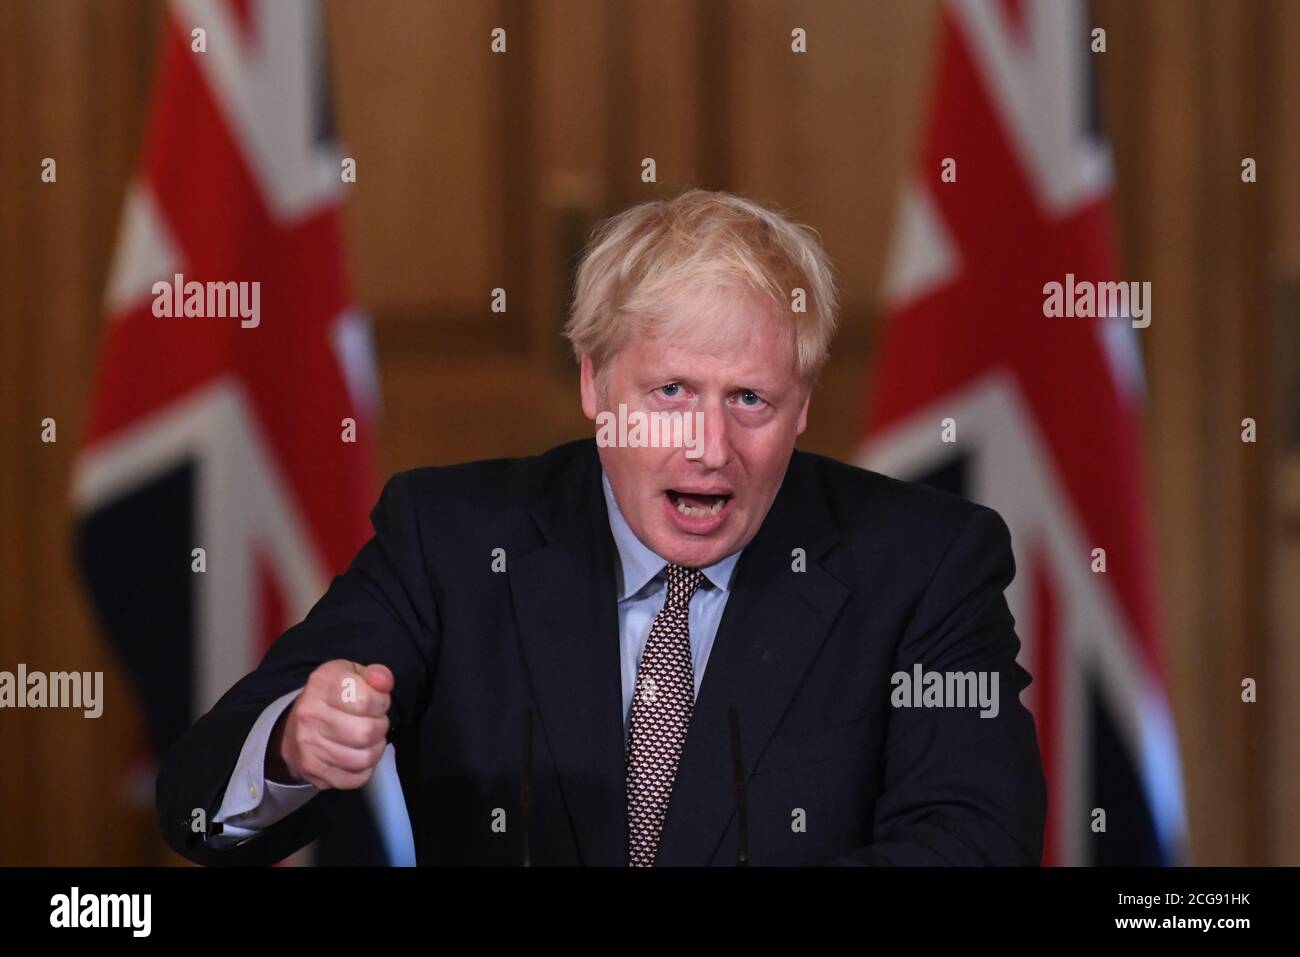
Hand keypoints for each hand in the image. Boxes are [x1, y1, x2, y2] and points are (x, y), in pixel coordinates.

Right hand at [268, 661, 392, 789]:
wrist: (293, 727)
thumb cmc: (332, 697)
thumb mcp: (352, 674)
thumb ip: (376, 674)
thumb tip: (384, 682)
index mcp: (321, 684)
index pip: (365, 700)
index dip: (381, 703)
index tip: (377, 702)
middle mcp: (309, 715)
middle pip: (366, 732)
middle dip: (380, 727)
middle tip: (374, 722)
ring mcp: (308, 746)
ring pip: (363, 758)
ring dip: (374, 749)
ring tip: (367, 738)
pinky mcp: (312, 771)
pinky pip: (355, 779)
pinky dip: (364, 769)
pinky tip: (357, 754)